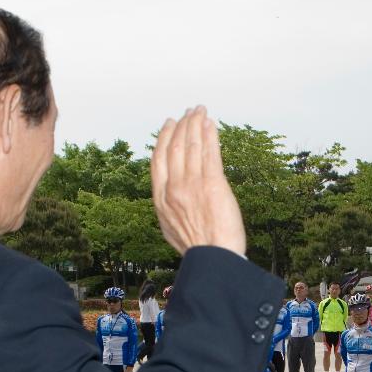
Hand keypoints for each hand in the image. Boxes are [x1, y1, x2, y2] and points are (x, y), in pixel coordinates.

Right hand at [151, 106, 246, 256]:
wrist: (213, 260)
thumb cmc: (198, 250)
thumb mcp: (172, 229)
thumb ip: (169, 209)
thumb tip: (170, 198)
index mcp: (160, 199)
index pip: (158, 160)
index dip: (164, 138)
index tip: (170, 124)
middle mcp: (173, 189)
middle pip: (175, 148)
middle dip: (182, 126)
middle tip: (189, 112)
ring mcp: (192, 185)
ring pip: (192, 146)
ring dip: (196, 124)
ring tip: (200, 111)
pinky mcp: (213, 184)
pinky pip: (210, 153)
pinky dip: (210, 135)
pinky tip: (211, 124)